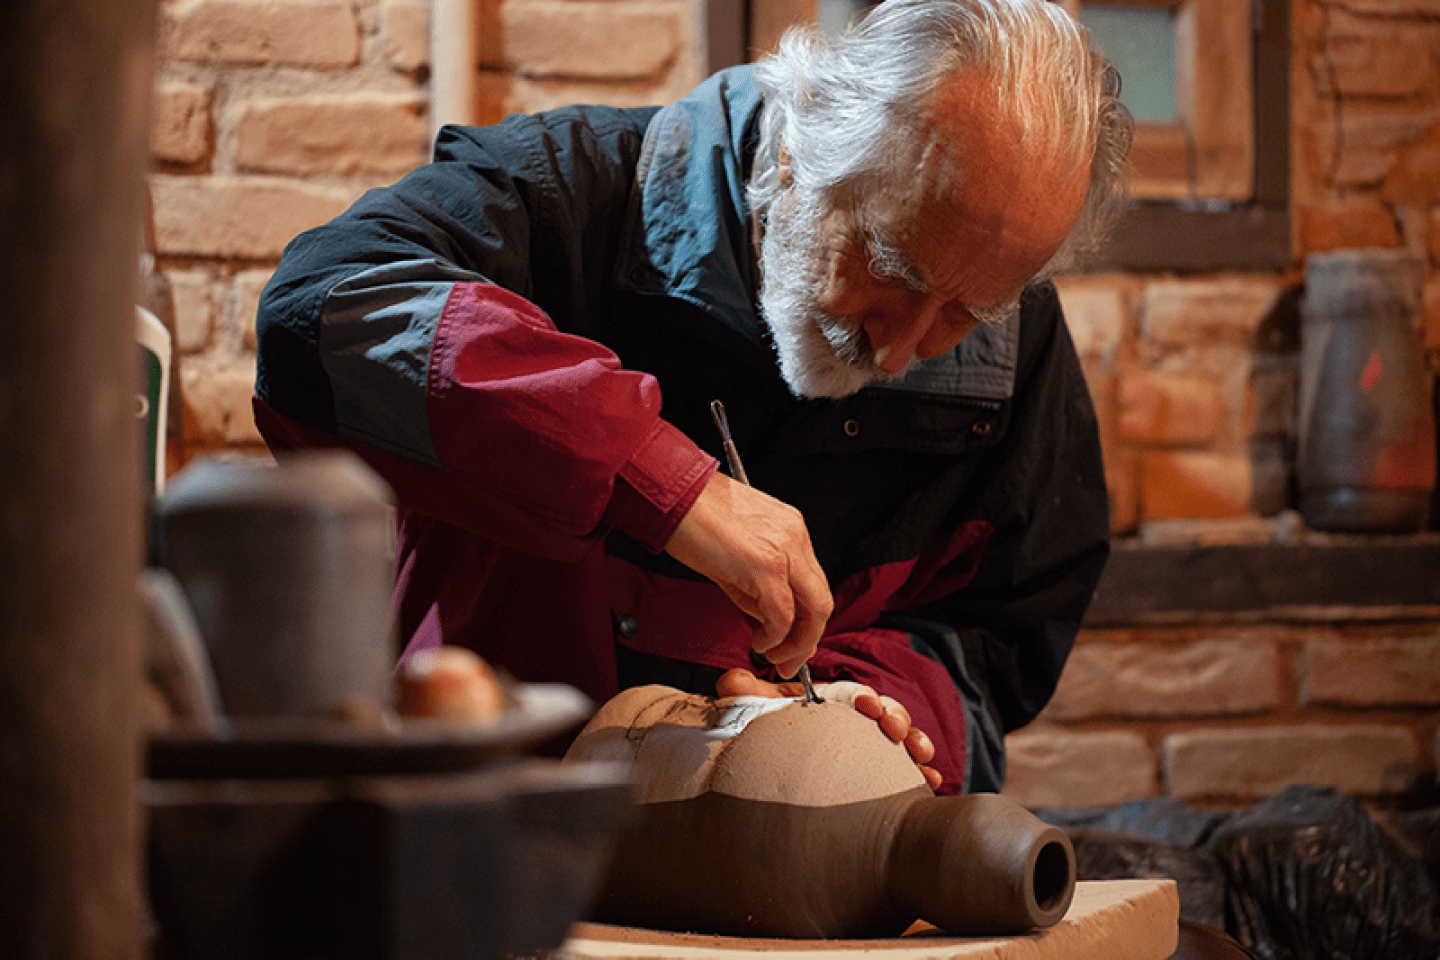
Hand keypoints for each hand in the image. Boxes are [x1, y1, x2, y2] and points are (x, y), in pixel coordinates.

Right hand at [665, 472, 832, 677]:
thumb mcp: (737, 551)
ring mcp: (784, 550)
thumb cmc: (692, 516)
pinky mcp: (764, 565)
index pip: (812, 584)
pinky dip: (775, 636)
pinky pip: (782, 613)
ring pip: (812, 610)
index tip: (792, 640)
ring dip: (796, 643)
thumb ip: (756, 585)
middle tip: (789, 661)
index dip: (805, 619)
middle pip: (821, 600)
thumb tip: (766, 619)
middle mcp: (795, 538)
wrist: (672, 493)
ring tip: (775, 657)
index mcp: (791, 530)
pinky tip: (760, 642)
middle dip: (808, 639)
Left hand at [716, 668, 942, 791]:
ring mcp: (869, 752)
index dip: (865, 697)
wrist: (767, 787)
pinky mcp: (878, 779)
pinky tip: (928, 784)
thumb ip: (743, 697)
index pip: (853, 695)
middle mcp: (854, 726)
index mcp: (829, 707)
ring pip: (902, 741)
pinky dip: (920, 776)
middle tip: (894, 729)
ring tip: (920, 757)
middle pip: (885, 714)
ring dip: (915, 742)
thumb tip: (730, 681)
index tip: (866, 705)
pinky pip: (906, 774)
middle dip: (896, 717)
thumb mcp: (754, 718)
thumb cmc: (767, 742)